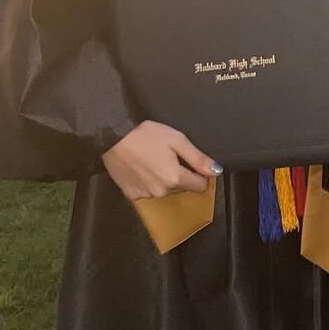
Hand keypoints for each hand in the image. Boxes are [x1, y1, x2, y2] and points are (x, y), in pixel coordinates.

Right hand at [102, 120, 221, 200]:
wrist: (112, 137)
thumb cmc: (144, 134)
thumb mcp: (176, 139)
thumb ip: (198, 158)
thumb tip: (216, 171)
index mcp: (175, 178)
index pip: (200, 185)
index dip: (199, 172)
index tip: (191, 161)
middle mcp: (162, 191)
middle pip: (182, 187)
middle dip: (180, 174)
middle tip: (168, 155)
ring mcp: (146, 195)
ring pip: (165, 190)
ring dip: (164, 178)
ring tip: (153, 159)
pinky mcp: (132, 194)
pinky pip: (148, 191)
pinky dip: (148, 181)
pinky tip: (141, 167)